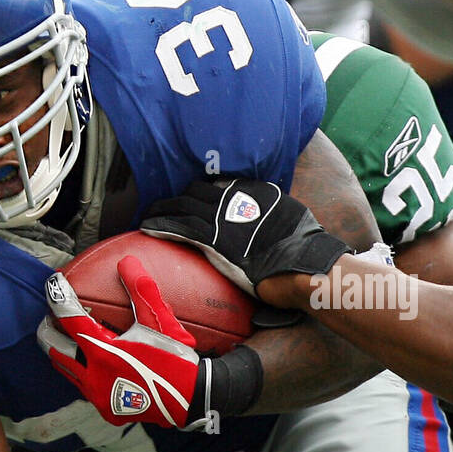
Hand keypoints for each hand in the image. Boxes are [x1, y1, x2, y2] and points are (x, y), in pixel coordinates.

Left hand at [39, 258, 199, 427]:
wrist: (191, 399)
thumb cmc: (176, 358)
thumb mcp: (161, 323)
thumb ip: (142, 291)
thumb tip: (128, 261)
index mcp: (104, 351)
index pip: (69, 317)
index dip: (58, 296)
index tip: (54, 283)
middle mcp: (93, 375)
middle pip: (53, 346)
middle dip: (48, 328)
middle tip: (52, 316)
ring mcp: (97, 395)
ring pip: (65, 370)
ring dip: (62, 351)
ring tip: (66, 339)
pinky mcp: (105, 409)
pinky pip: (83, 388)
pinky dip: (82, 372)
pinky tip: (91, 365)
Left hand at [141, 178, 349, 297]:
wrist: (303, 266)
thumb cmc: (304, 250)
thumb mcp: (292, 220)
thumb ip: (274, 216)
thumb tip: (271, 222)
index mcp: (255, 191)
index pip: (220, 185)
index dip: (203, 192)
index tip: (194, 198)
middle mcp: (236, 199)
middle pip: (197, 191)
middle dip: (179, 197)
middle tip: (166, 205)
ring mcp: (223, 218)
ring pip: (182, 206)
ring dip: (163, 209)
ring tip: (149, 214)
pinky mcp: (213, 240)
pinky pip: (180, 227)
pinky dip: (162, 225)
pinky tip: (148, 226)